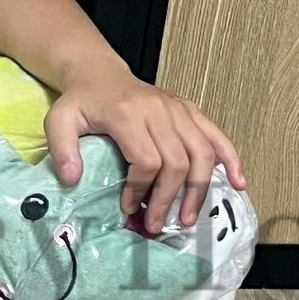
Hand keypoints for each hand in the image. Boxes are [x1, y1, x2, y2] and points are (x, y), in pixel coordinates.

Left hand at [43, 72, 246, 232]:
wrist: (100, 74)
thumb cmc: (82, 102)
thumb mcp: (59, 120)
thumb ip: (61, 149)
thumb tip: (73, 181)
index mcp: (128, 114)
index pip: (146, 160)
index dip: (140, 190)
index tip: (129, 209)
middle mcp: (159, 111)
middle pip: (177, 162)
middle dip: (169, 199)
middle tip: (157, 225)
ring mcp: (178, 110)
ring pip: (202, 154)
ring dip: (199, 190)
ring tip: (189, 219)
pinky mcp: (190, 111)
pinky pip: (217, 136)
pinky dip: (231, 160)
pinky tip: (239, 183)